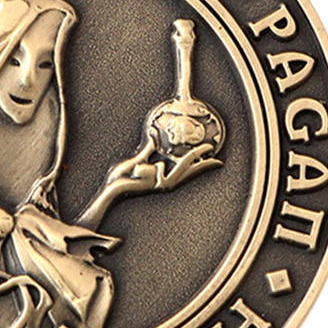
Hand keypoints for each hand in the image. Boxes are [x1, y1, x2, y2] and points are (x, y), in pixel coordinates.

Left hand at [105, 132, 222, 195]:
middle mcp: (165, 183)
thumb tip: (153, 137)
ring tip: (138, 172)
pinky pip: (154, 168)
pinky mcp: (154, 186)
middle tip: (210, 148)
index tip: (215, 157)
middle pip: (189, 168)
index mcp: (164, 177)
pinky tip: (134, 174)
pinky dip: (143, 168)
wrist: (113, 189)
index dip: (202, 163)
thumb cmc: (123, 178)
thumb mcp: (137, 160)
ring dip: (148, 168)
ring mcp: (161, 185)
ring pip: (168, 169)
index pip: (187, 168)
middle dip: (199, 157)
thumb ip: (147, 150)